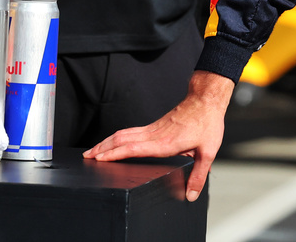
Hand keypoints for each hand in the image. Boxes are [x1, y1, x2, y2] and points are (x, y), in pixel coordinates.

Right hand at [84, 71, 232, 201]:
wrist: (205, 100)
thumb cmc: (207, 123)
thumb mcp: (207, 152)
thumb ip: (198, 175)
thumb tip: (190, 195)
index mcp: (164, 143)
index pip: (133, 148)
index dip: (115, 154)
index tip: (99, 158)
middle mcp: (155, 135)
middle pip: (122, 140)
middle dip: (103, 148)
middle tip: (87, 157)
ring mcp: (153, 128)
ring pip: (124, 134)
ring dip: (107, 142)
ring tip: (93, 150)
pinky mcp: (155, 125)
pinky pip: (131, 131)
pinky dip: (117, 137)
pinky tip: (113, 142)